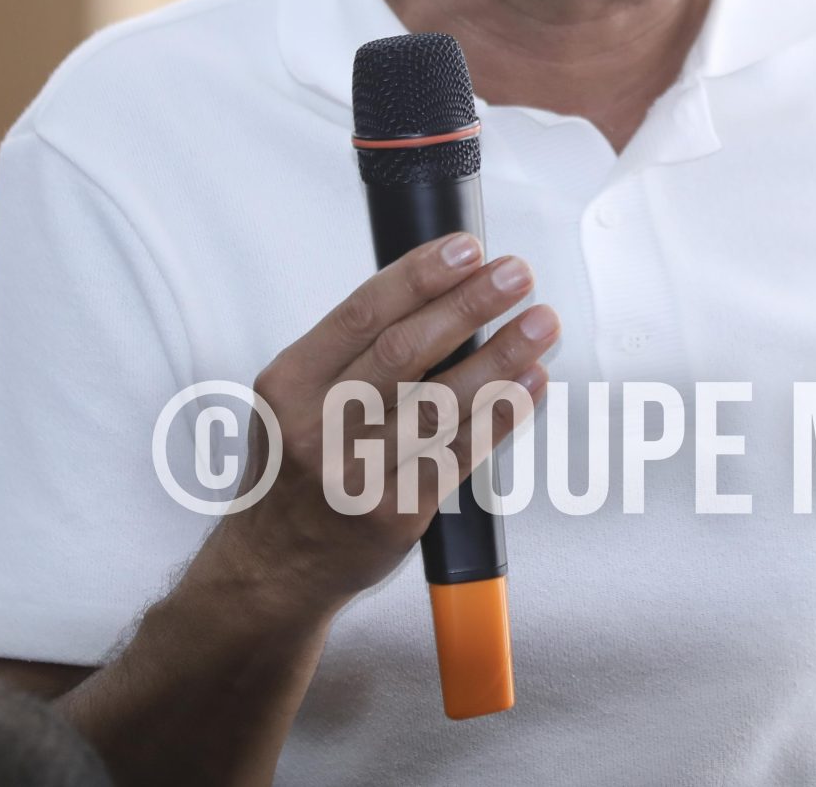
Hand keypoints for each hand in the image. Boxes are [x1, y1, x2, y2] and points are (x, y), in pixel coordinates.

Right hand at [205, 234, 556, 623]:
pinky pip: (459, 454)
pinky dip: (501, 414)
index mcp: (290, 382)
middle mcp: (318, 426)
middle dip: (470, 305)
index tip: (467, 249)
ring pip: (441, 403)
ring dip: (501, 357)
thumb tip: (445, 291)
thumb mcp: (297, 399)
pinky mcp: (394, 514)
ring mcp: (356, 474)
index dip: (421, 276)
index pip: (363, 313)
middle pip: (405, 352)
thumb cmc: (298, 466)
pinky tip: (531, 383)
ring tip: (541, 322)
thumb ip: (355, 352)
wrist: (274, 566)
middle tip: (517, 274)